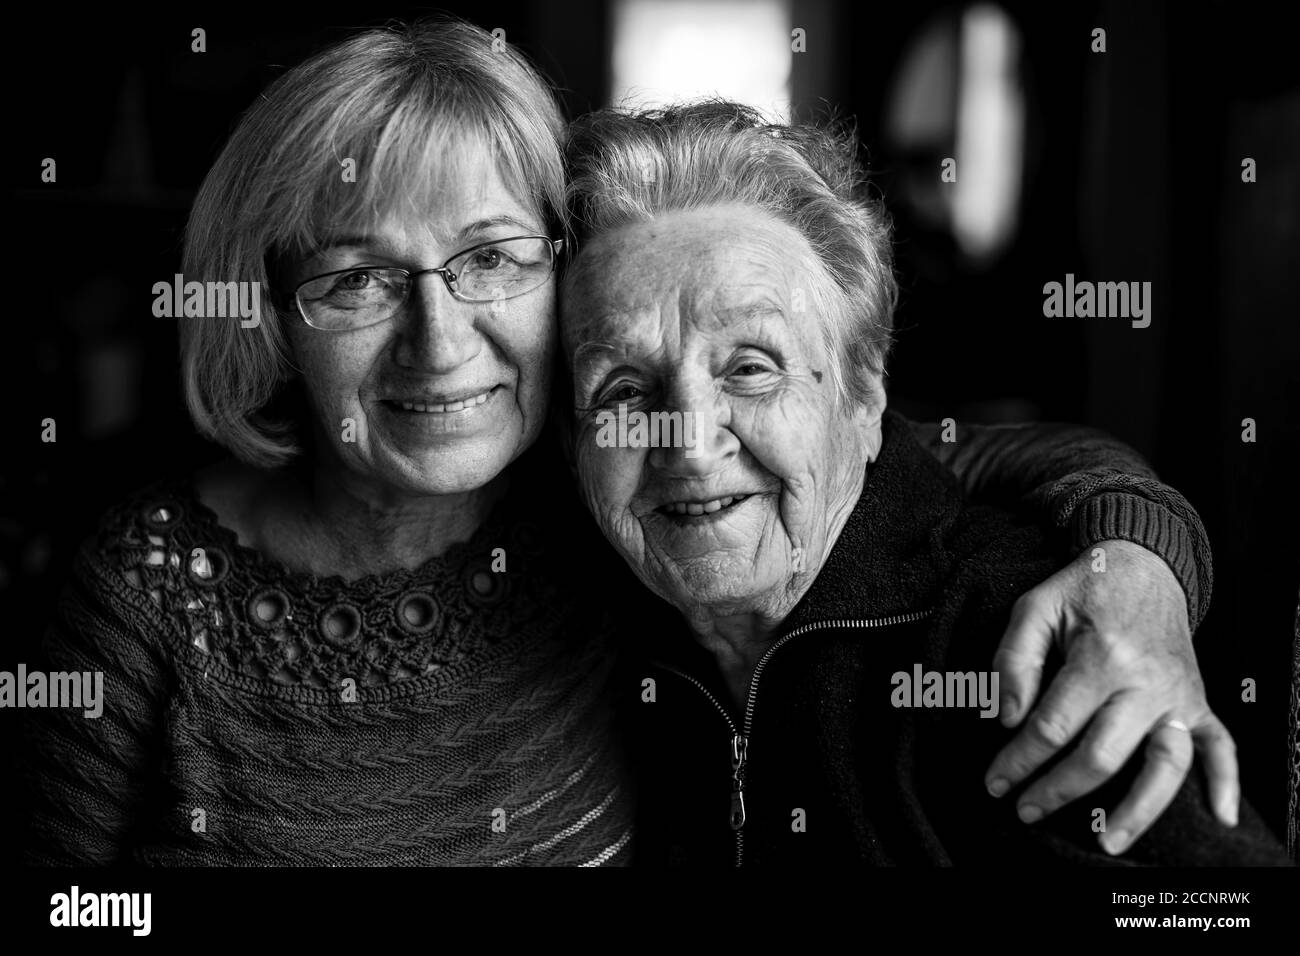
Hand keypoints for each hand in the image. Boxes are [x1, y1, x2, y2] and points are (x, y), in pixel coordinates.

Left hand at [984, 539, 1238, 854]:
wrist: (1144, 565)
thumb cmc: (1084, 590)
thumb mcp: (1034, 608)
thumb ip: (1013, 661)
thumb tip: (1006, 718)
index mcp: (1101, 657)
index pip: (1052, 726)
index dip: (1017, 759)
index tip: (994, 782)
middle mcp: (1146, 683)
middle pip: (1101, 755)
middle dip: (1057, 789)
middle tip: (1024, 811)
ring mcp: (1178, 696)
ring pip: (1164, 765)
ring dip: (1136, 809)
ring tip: (1105, 842)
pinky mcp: (1199, 702)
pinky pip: (1222, 747)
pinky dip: (1225, 783)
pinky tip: (1217, 817)